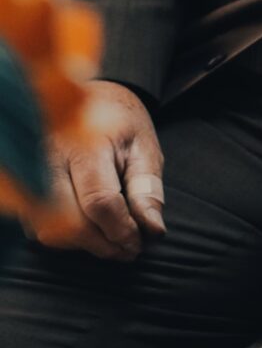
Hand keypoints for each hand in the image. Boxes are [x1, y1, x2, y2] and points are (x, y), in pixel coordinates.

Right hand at [25, 81, 165, 260]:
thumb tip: (152, 231)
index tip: (140, 242)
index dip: (121, 230)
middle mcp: (49, 156)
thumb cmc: (120, 125)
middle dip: (102, 243)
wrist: (89, 99)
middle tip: (129, 248)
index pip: (99, 201)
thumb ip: (148, 189)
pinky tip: (90, 226)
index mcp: (85, 141)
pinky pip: (39, 225)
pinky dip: (67, 235)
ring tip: (112, 236)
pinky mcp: (23, 186)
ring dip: (83, 242)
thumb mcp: (144, 147)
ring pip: (49, 229)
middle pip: (68, 221)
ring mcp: (30, 171)